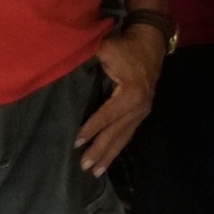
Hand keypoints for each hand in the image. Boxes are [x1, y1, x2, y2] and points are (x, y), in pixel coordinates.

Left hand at [76, 24, 164, 172]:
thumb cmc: (125, 45)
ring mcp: (143, 111)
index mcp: (131, 94)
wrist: (150, 42)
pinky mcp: (142, 111)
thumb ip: (88, 59)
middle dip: (100, 150)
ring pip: (124, 137)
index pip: (107, 116)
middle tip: (84, 166)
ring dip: (109, 154)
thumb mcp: (106, 48)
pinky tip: (109, 157)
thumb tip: (63, 68)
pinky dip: (118, 146)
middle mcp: (139, 106)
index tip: (76, 142)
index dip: (92, 129)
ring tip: (96, 171)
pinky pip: (129, 133)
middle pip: (117, 133)